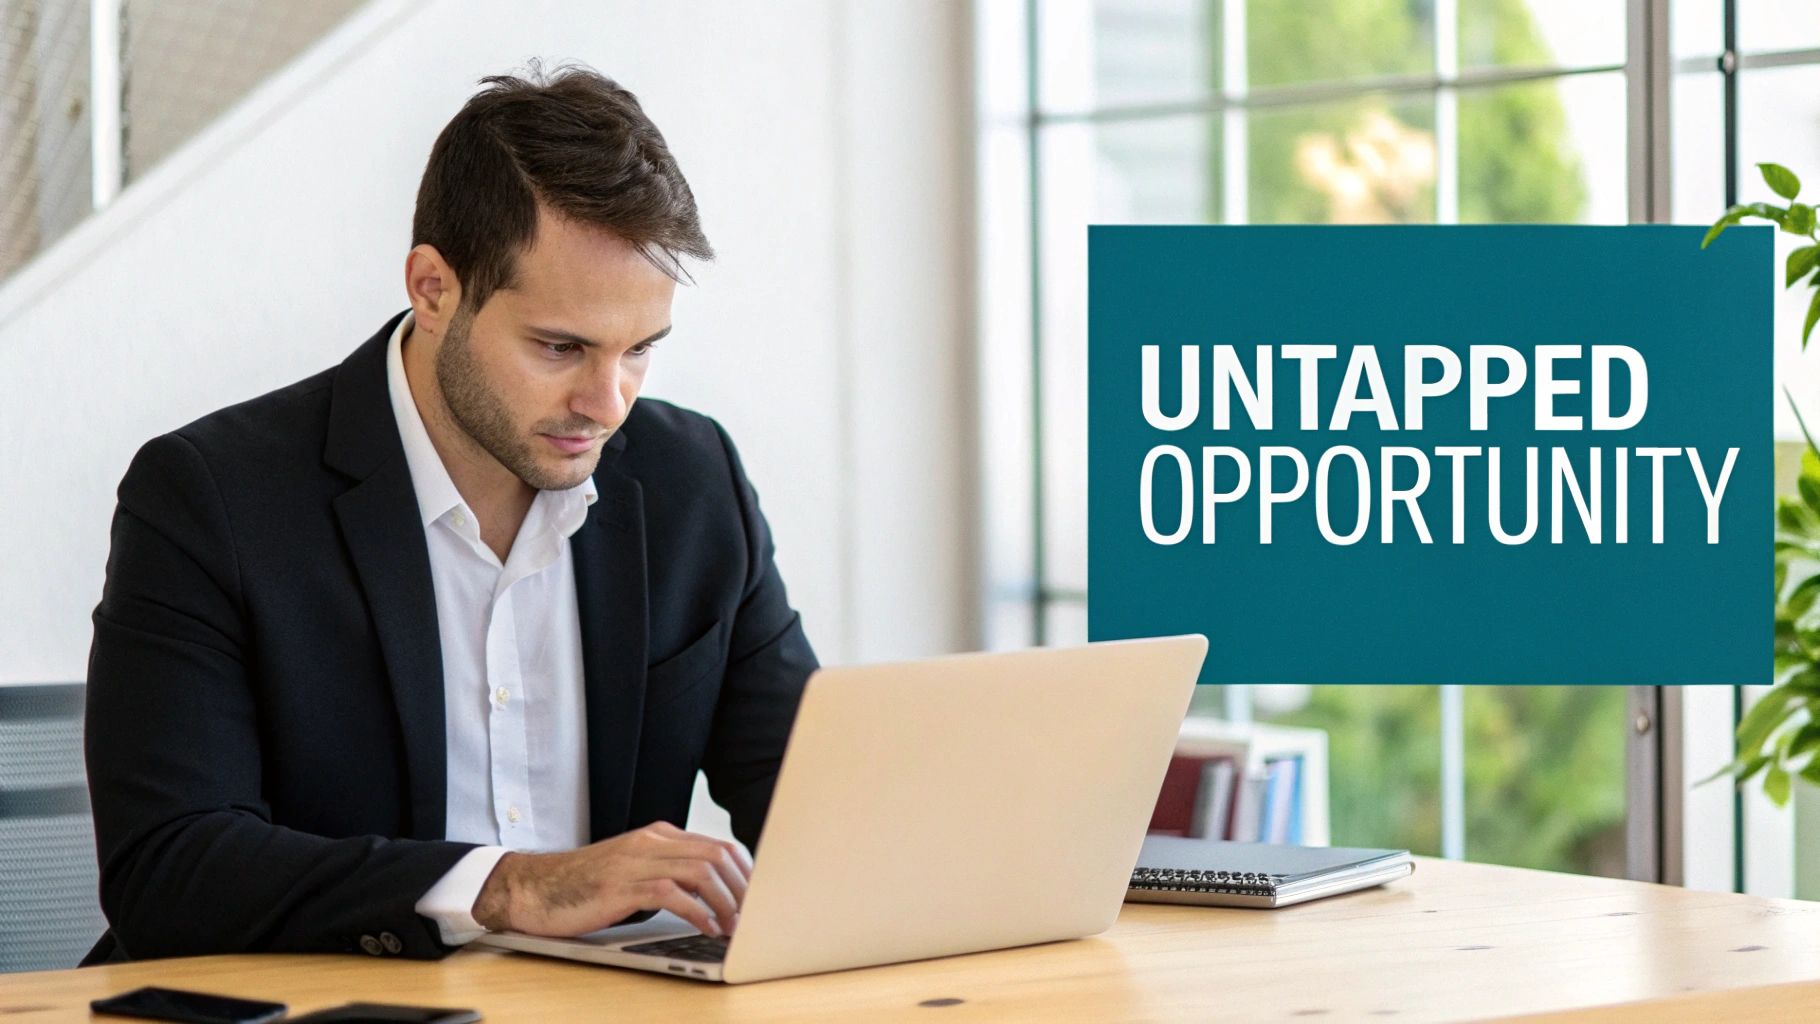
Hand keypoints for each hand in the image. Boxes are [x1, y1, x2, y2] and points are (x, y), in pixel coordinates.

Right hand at [471, 821, 751, 938]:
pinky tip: (706, 928)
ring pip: (701, 871)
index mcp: (657, 835)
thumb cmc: (582, 886)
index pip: (718, 845)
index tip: (757, 898)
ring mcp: (636, 862)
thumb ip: (667, 873)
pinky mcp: (622, 886)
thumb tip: (711, 895)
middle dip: (743, 887)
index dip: (744, 873)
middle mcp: (651, 842)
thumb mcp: (632, 870)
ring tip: (734, 926)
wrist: (533, 888)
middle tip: (753, 916)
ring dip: (726, 902)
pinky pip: (673, 894)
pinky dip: (698, 913)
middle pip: (717, 855)